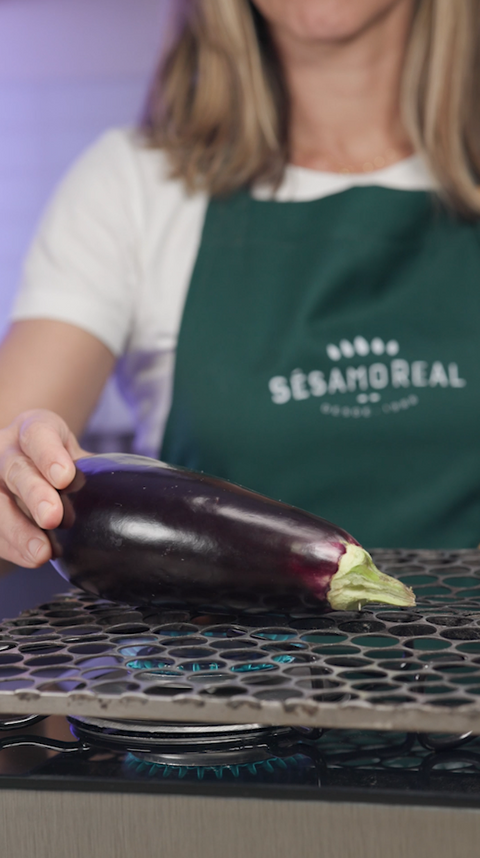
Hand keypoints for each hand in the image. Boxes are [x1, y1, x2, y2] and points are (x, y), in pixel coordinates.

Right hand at [0, 409, 87, 566]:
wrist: (35, 466)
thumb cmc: (62, 461)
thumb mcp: (77, 455)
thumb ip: (96, 469)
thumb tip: (129, 493)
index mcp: (33, 429)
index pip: (38, 434)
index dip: (49, 455)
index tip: (65, 477)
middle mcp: (7, 450)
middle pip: (15, 469)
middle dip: (34, 494)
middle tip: (53, 517)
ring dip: (17, 529)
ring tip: (41, 552)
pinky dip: (12, 545)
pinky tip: (31, 557)